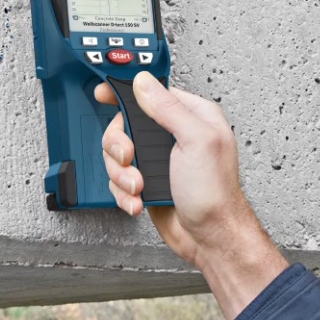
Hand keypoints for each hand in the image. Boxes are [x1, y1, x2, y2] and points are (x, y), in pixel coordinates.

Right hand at [95, 72, 287, 318]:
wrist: (211, 238)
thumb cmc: (215, 194)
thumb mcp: (197, 141)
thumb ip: (169, 109)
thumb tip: (144, 83)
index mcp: (191, 116)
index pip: (151, 93)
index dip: (125, 93)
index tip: (105, 94)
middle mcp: (173, 135)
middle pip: (125, 124)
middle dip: (120, 145)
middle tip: (130, 158)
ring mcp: (158, 159)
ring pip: (117, 154)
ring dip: (122, 174)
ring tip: (140, 186)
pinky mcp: (148, 181)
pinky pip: (119, 179)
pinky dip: (124, 193)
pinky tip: (139, 200)